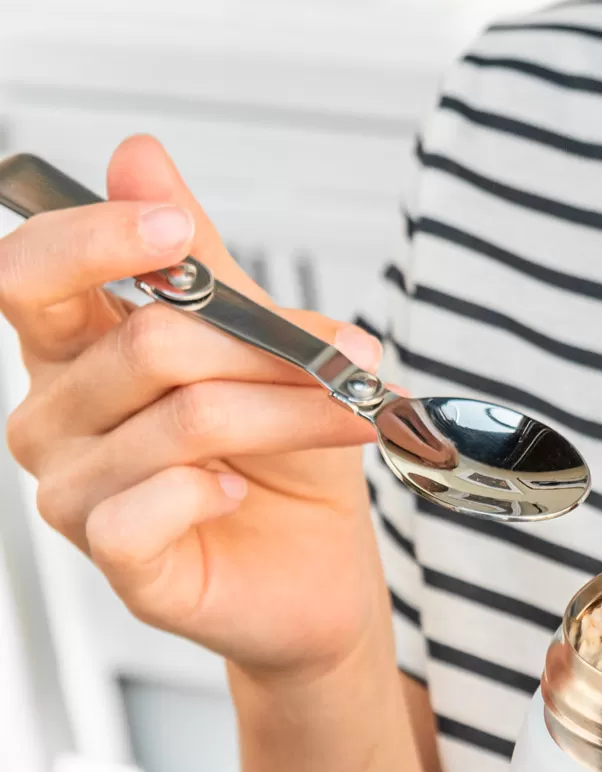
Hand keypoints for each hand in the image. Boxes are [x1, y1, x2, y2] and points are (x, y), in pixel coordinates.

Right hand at [1, 135, 387, 683]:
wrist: (323, 570)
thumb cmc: (290, 463)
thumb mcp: (265, 348)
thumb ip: (204, 264)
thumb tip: (140, 157)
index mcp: (77, 350)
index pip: (33, 273)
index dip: (95, 242)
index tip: (175, 233)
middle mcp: (58, 415)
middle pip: (148, 347)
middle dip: (269, 351)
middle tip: (354, 362)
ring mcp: (76, 490)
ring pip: (176, 424)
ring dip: (285, 415)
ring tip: (347, 419)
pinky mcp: (115, 559)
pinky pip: (145, 510)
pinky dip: (211, 494)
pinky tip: (240, 494)